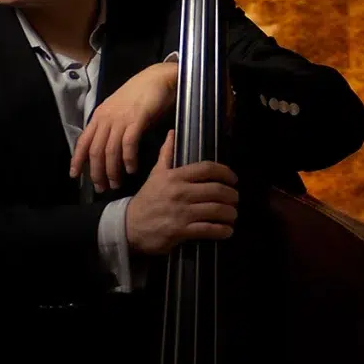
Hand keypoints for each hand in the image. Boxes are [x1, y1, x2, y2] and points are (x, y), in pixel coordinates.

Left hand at [69, 62, 176, 191]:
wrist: (157, 78)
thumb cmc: (141, 94)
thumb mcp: (120, 110)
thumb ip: (112, 126)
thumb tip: (109, 147)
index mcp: (99, 116)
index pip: (83, 141)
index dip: (77, 160)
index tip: (74, 176)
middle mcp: (106, 118)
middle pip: (95, 151)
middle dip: (96, 172)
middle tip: (102, 188)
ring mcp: (121, 119)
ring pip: (110, 151)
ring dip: (112, 171)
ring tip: (116, 183)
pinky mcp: (137, 120)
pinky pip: (128, 144)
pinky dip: (128, 159)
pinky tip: (131, 169)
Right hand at [125, 130, 238, 254]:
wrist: (129, 225)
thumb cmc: (147, 199)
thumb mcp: (155, 174)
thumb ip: (166, 154)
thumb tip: (172, 132)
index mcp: (176, 176)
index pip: (208, 169)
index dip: (225, 173)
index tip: (233, 179)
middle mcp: (180, 192)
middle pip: (217, 190)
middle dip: (232, 196)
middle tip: (235, 199)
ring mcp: (181, 212)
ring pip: (216, 210)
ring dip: (230, 213)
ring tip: (233, 215)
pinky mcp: (181, 231)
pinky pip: (208, 229)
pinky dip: (222, 230)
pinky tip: (227, 231)